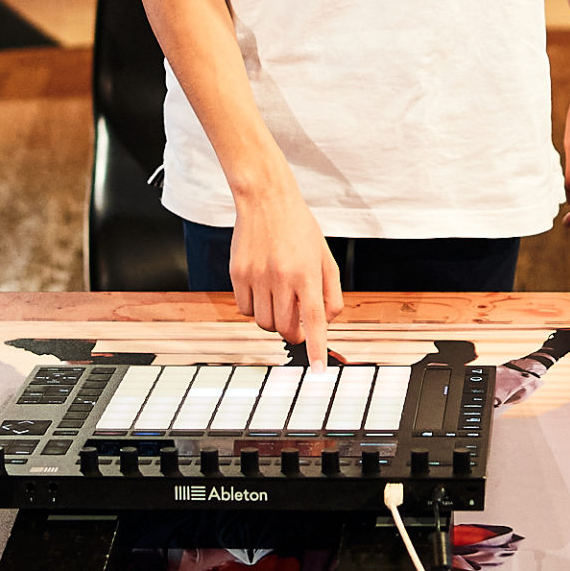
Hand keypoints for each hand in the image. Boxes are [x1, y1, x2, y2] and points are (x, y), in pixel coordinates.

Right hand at [229, 185, 343, 365]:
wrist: (266, 200)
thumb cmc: (299, 228)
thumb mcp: (324, 257)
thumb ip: (331, 291)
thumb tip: (327, 322)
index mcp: (307, 273)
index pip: (315, 319)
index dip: (317, 348)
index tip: (319, 371)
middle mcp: (282, 277)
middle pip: (286, 328)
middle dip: (294, 332)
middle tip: (297, 321)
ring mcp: (257, 276)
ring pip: (264, 323)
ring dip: (274, 321)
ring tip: (279, 300)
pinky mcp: (238, 274)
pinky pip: (245, 310)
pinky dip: (254, 308)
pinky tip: (261, 290)